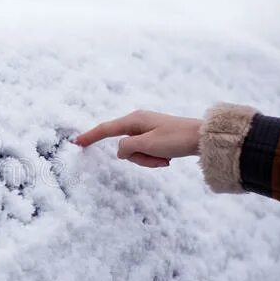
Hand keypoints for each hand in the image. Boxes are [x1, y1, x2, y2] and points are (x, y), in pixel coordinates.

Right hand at [74, 110, 201, 167]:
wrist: (203, 138)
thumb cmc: (176, 139)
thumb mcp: (147, 145)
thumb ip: (126, 148)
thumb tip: (119, 151)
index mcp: (134, 120)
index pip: (106, 129)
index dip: (90, 136)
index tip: (76, 142)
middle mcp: (138, 122)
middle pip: (124, 146)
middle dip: (137, 158)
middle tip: (157, 160)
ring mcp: (147, 130)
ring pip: (135, 152)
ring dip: (147, 160)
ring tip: (164, 159)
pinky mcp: (155, 137)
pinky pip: (145, 152)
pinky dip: (154, 159)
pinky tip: (168, 158)